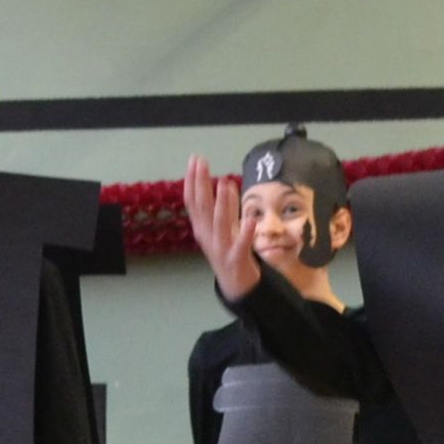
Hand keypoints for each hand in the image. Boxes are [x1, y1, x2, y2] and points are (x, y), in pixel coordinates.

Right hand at [180, 156, 260, 303]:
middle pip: (201, 208)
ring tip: (224, 183)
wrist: (235, 284)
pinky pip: (241, 244)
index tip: (194, 160)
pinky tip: (250, 218)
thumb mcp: (220, 227)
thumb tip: (222, 182)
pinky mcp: (236, 258)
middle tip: (202, 162)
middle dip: (201, 184)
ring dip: (221, 203)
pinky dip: (245, 231)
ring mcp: (220, 247)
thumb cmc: (227, 250)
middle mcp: (207, 236)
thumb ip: (220, 207)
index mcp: (201, 227)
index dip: (192, 180)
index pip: (192, 200)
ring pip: (219, 224)